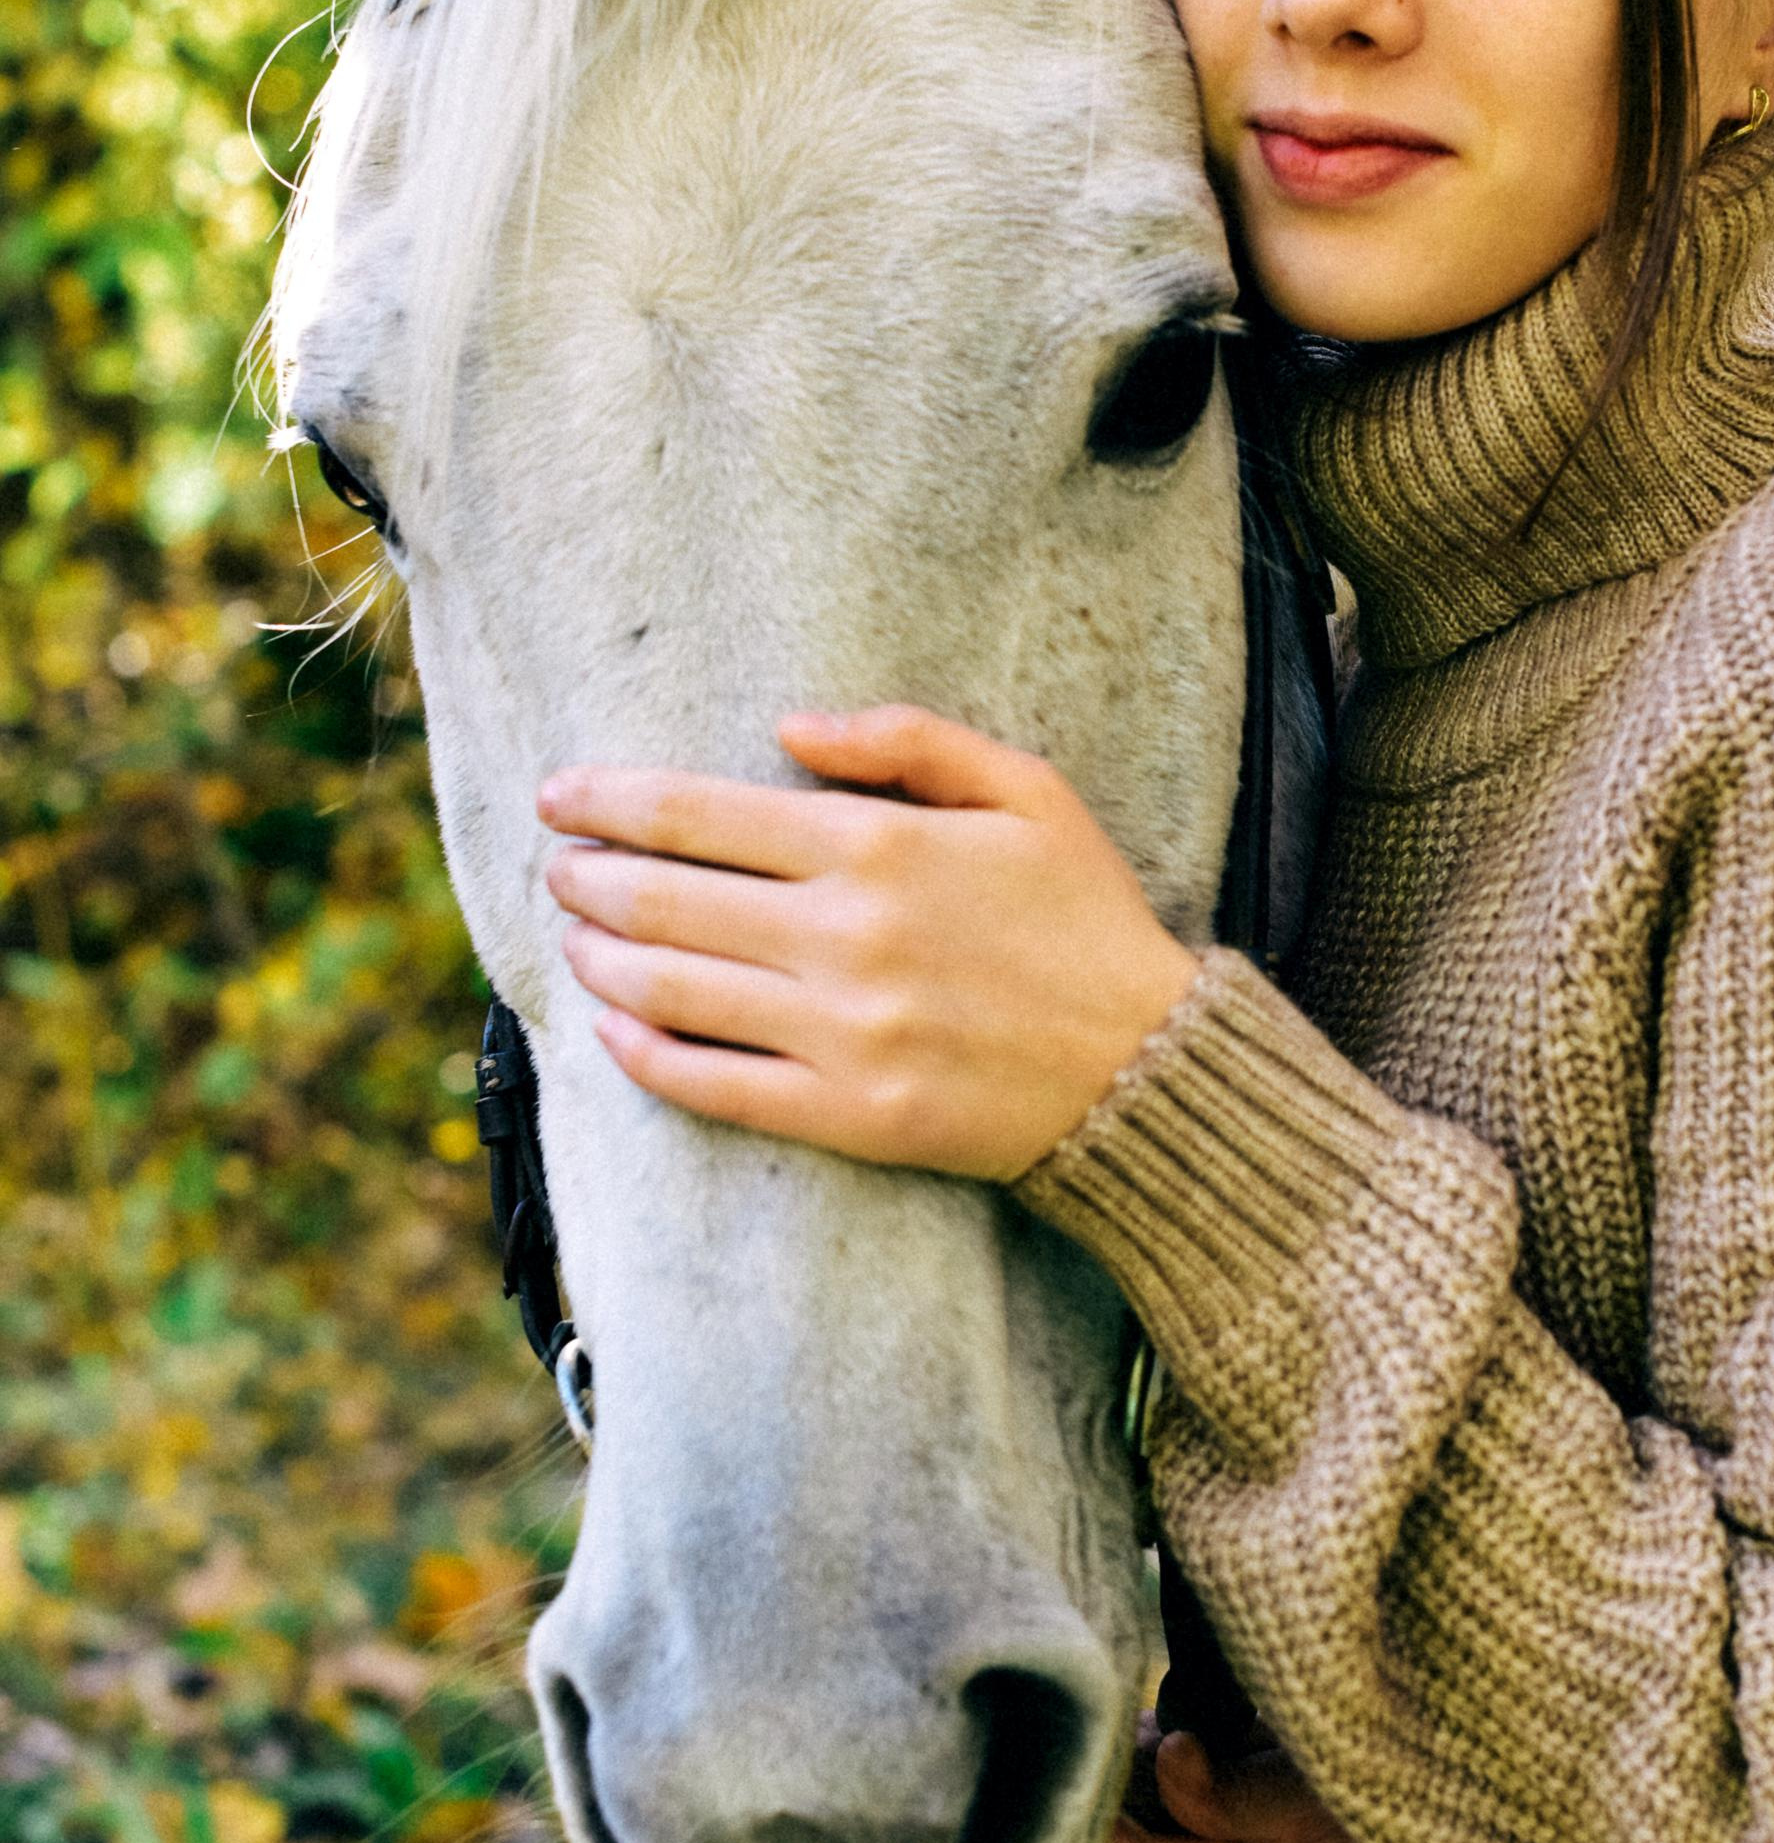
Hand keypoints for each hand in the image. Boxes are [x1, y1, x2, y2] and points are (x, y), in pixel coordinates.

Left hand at [537, 708, 1197, 1180]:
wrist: (1146, 1068)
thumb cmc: (1086, 919)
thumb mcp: (1028, 791)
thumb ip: (909, 742)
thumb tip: (788, 727)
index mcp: (879, 847)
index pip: (699, 813)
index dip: (610, 800)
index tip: (560, 795)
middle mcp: (844, 937)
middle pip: (665, 898)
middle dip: (589, 876)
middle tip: (558, 866)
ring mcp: (840, 1032)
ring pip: (671, 990)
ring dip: (602, 958)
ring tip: (575, 938)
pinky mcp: (847, 1115)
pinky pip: (713, 1085)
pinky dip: (644, 1056)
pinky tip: (614, 1029)